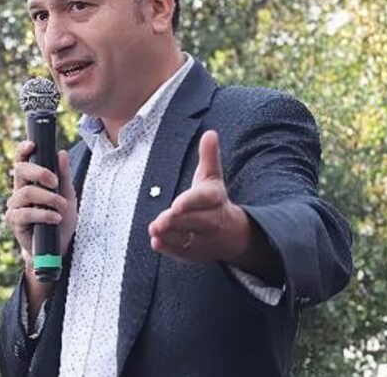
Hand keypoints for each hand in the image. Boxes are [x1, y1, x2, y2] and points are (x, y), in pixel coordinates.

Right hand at [4, 141, 77, 266]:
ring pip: (26, 192)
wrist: (60, 246)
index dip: (23, 150)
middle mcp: (19, 190)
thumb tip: (61, 153)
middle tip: (55, 181)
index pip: (22, 160)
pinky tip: (55, 218)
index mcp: (31, 180)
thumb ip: (64, 175)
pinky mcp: (15, 221)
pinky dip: (43, 214)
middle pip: (20, 170)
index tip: (33, 145)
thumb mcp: (68, 195)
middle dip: (39, 172)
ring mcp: (15, 206)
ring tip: (62, 206)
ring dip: (48, 198)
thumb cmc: (62, 218)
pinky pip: (25, 213)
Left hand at [148, 130, 250, 263]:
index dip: (190, 202)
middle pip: (194, 220)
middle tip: (160, 221)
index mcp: (214, 198)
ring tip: (155, 230)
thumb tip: (210, 133)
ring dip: (170, 235)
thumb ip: (209, 156)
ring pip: (187, 238)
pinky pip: (182, 253)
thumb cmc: (213, 200)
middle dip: (176, 221)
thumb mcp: (212, 176)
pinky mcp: (194, 252)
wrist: (231, 233)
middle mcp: (211, 220)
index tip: (177, 203)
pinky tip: (156, 243)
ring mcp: (203, 238)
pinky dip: (169, 249)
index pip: (203, 199)